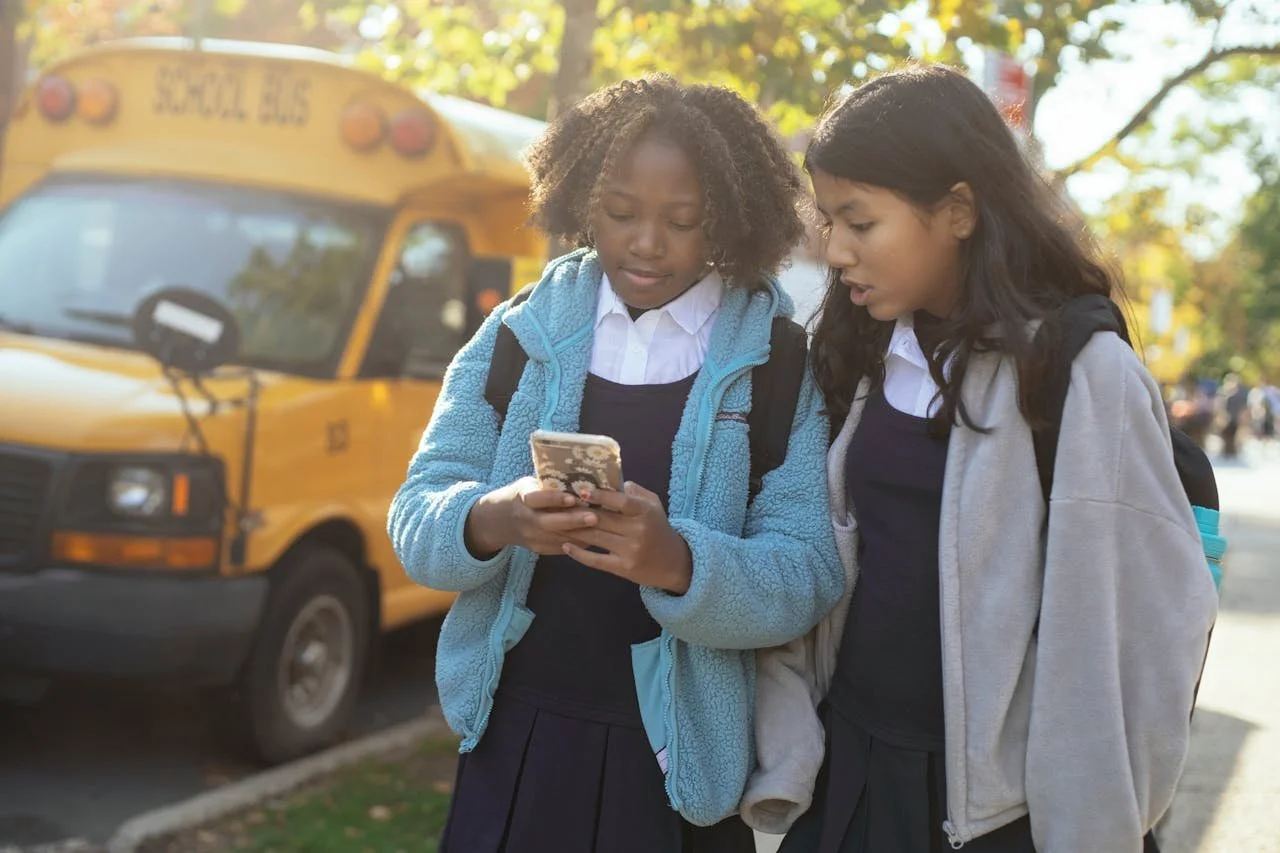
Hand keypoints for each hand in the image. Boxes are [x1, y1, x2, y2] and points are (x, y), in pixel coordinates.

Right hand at [465, 477, 598, 556]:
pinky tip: (594, 538)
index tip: (572, 498)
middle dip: (573, 521)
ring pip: (558, 537)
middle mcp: (525, 520)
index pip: (537, 499)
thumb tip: (579, 478)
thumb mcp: (529, 485)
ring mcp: (531, 537)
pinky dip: (578, 543)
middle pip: (550, 523)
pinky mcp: (538, 549)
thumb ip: (548, 485)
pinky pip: (560, 547)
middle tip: (594, 517)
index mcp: (522, 499)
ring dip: (580, 534)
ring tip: (601, 529)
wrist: (500, 520)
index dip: (554, 499)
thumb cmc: (523, 495)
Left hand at [561, 482, 692, 593]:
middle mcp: (638, 531)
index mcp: (645, 512)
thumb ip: (636, 492)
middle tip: (559, 505)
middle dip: (579, 512)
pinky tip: (566, 546)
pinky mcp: (624, 568)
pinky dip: (579, 553)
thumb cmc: (658, 529)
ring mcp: (630, 551)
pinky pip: (597, 560)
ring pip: (596, 537)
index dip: (601, 496)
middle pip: (602, 519)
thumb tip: (616, 481)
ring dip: (574, 530)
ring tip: (557, 523)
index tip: (582, 491)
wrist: (673, 563)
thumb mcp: (654, 505)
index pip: (621, 501)